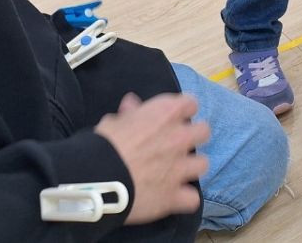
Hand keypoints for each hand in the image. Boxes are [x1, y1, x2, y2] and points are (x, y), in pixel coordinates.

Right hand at [96, 93, 209, 225]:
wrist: (98, 180)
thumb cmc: (104, 145)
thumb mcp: (113, 122)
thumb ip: (129, 113)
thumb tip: (132, 102)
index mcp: (165, 114)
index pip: (190, 103)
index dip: (181, 110)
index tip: (171, 117)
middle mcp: (179, 138)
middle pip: (204, 131)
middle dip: (194, 136)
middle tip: (177, 144)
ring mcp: (180, 168)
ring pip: (203, 164)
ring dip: (191, 168)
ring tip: (177, 172)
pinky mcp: (175, 196)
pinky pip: (192, 199)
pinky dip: (184, 199)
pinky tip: (174, 198)